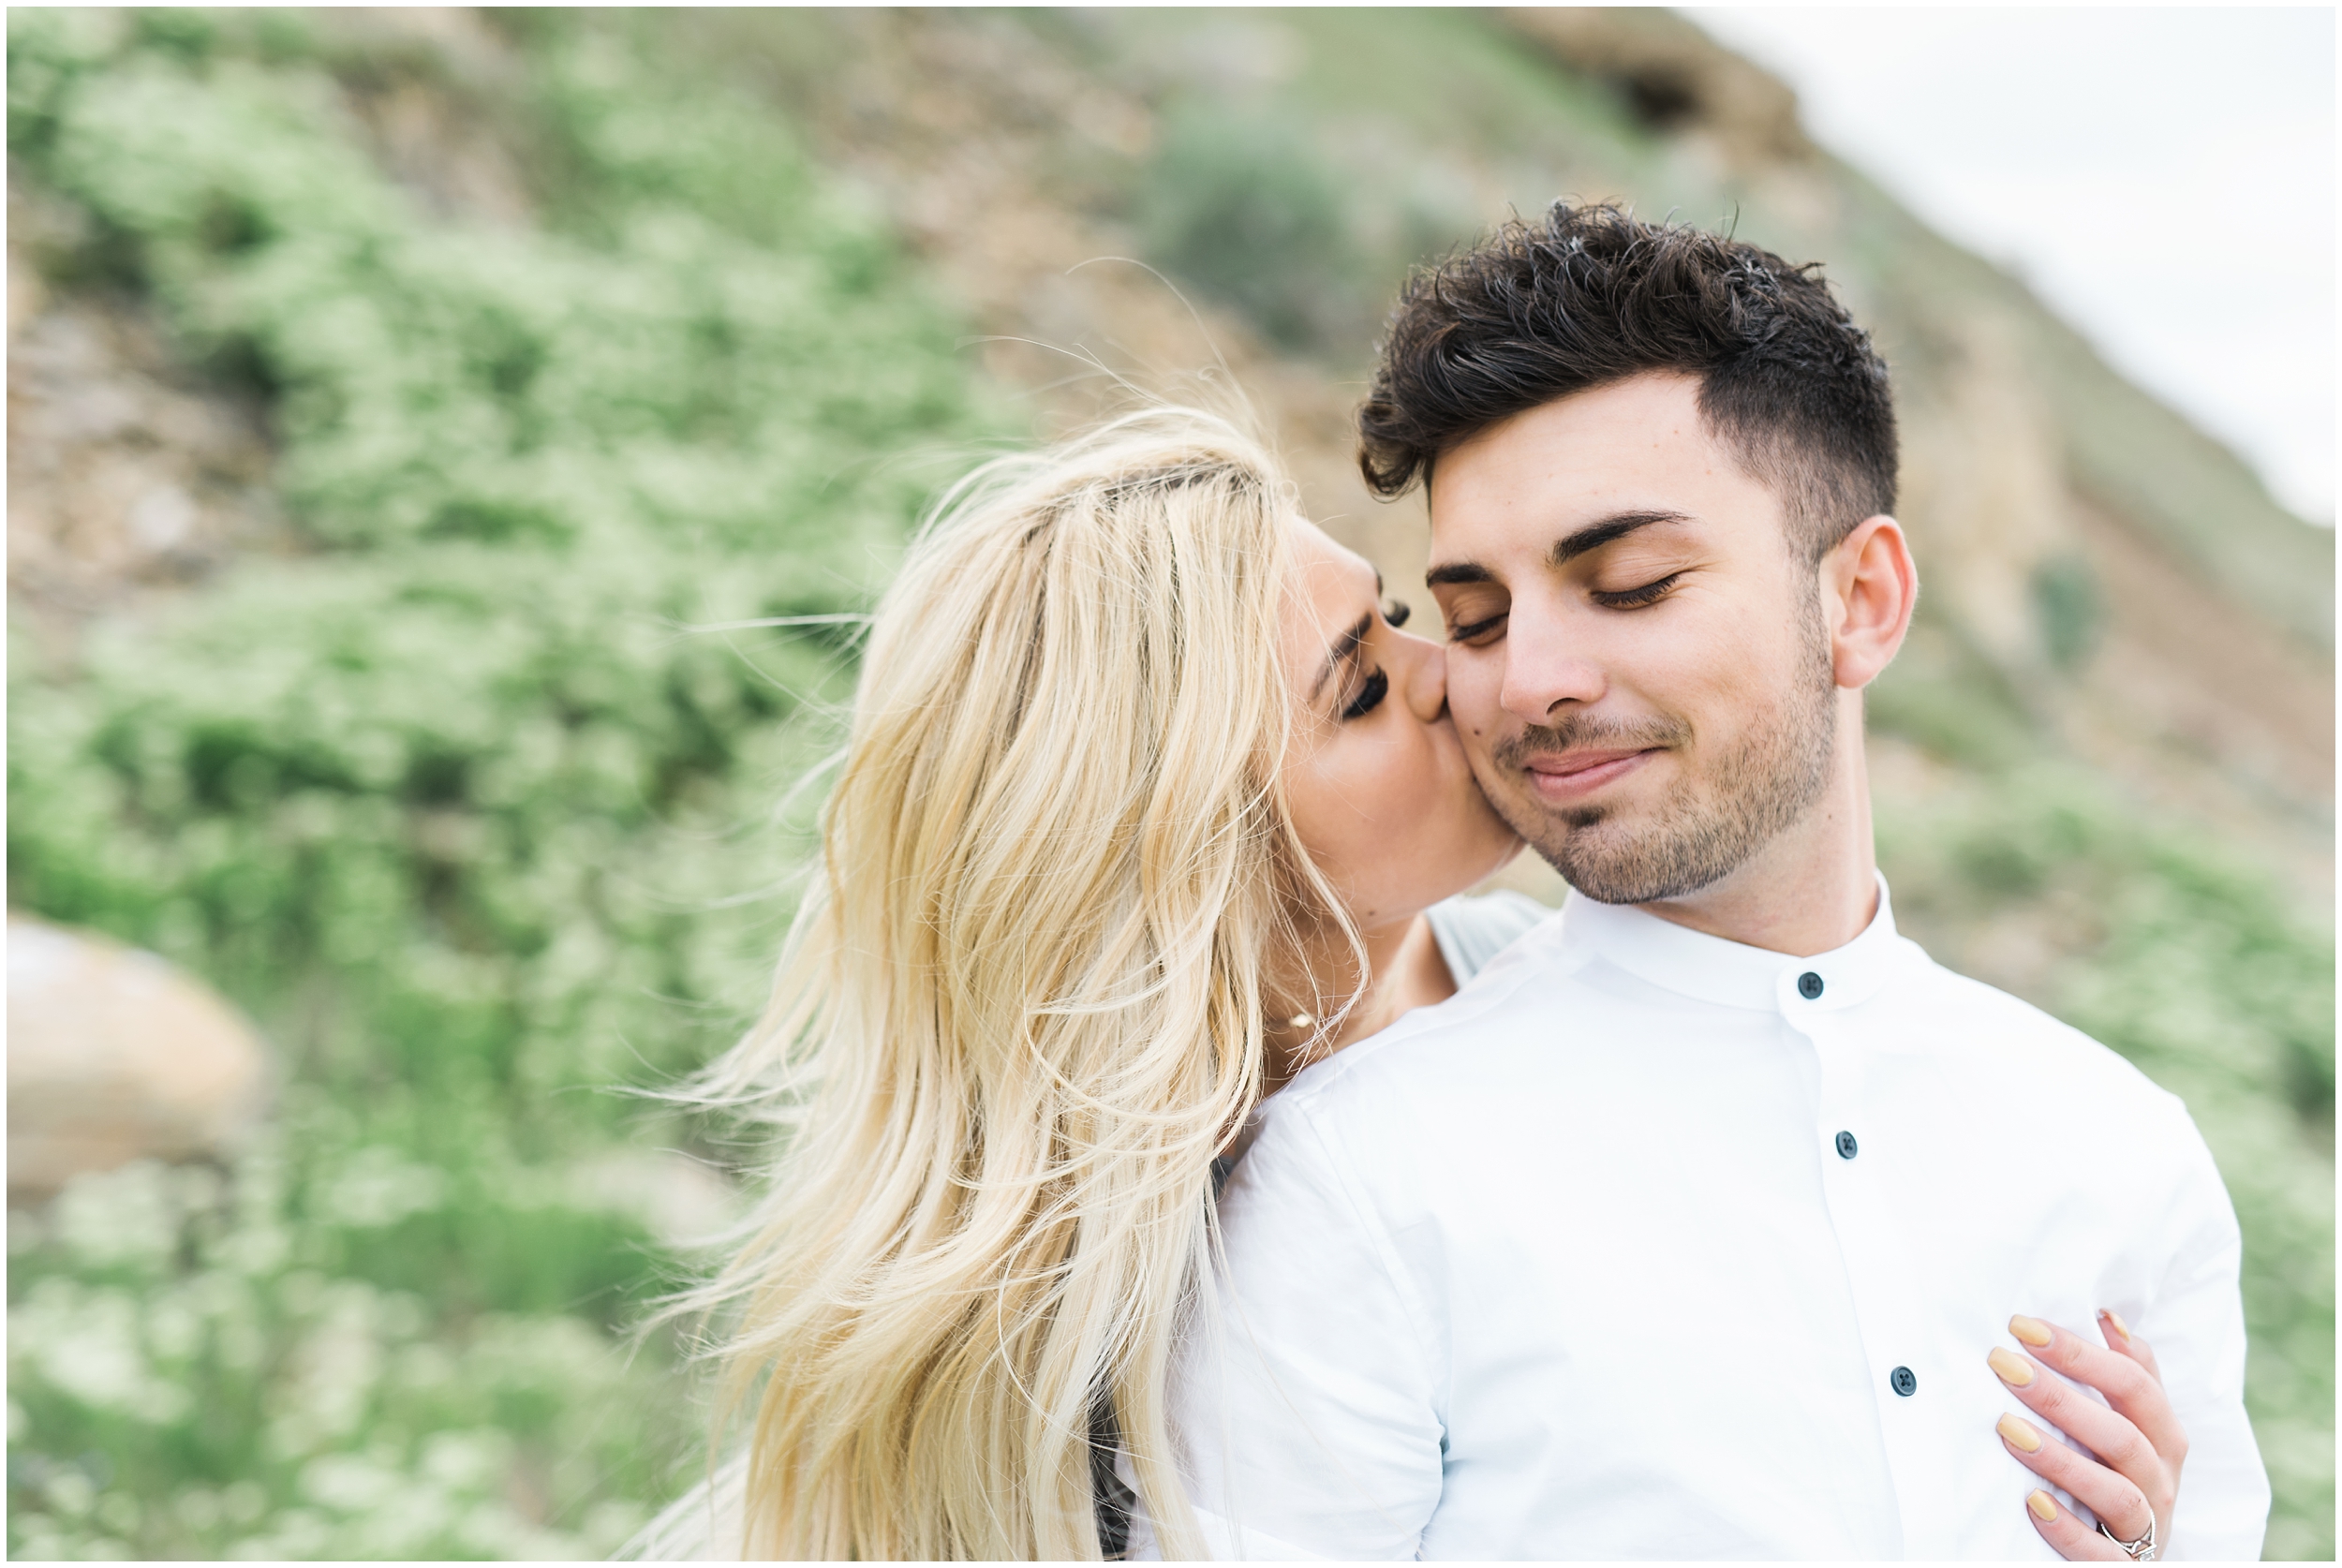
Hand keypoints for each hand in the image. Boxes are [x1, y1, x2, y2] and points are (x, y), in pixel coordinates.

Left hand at [1987, 1310, 2184, 1560]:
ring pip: (2117, 1493)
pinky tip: (2032, 1503)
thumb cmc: (2120, 1475)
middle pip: (2123, 1435)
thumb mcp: (2130, 1427)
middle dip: (2062, 1397)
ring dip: (2060, 1459)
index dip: (2081, 1353)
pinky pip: (2102, 1554)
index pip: (2134, 1384)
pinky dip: (2069, 1528)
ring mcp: (2147, 1528)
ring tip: (2007, 1429)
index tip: (2021, 1326)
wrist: (2128, 1556)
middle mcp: (2161, 1481)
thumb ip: (2124, 1376)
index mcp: (2163, 1437)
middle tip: (2004, 1366)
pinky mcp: (2124, 1567)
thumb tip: (2107, 1316)